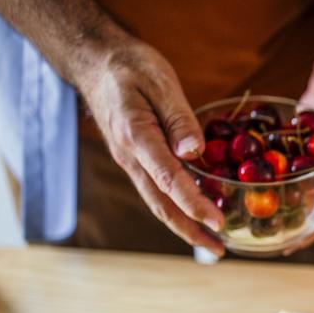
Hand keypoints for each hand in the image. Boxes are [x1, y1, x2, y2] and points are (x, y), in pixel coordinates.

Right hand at [77, 39, 224, 254]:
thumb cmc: (129, 66)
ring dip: (184, 225)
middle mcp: (130, 156)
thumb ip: (180, 118)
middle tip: (220, 251)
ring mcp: (129, 160)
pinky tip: (195, 214)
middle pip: (161, 203)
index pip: (168, 178)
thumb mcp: (160, 81)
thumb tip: (196, 152)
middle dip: (190, 230)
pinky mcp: (134, 159)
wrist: (93, 61)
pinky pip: (155, 189)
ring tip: (212, 242)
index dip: (194, 203)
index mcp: (136, 135)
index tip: (217, 221)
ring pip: (157, 201)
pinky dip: (175, 207)